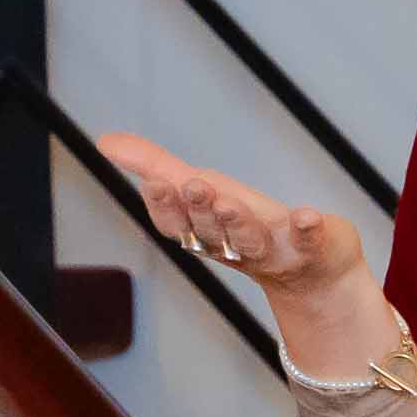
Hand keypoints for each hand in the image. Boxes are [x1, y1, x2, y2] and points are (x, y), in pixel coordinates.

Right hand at [92, 133, 380, 347]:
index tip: (155, 183)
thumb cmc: (248, 227)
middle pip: (211, 231)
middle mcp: (234, 246)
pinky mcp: (314, 248)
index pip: (177, 224)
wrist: (314, 277)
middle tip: (195, 186)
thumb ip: (153, 166)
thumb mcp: (200, 193)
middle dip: (201, 210)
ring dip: (240, 223)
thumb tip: (102, 140)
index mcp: (205, 232)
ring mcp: (275, 251)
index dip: (166, 207)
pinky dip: (308, 229)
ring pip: (251, 240)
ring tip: (232, 202)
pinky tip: (307, 215)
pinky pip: (310, 240)